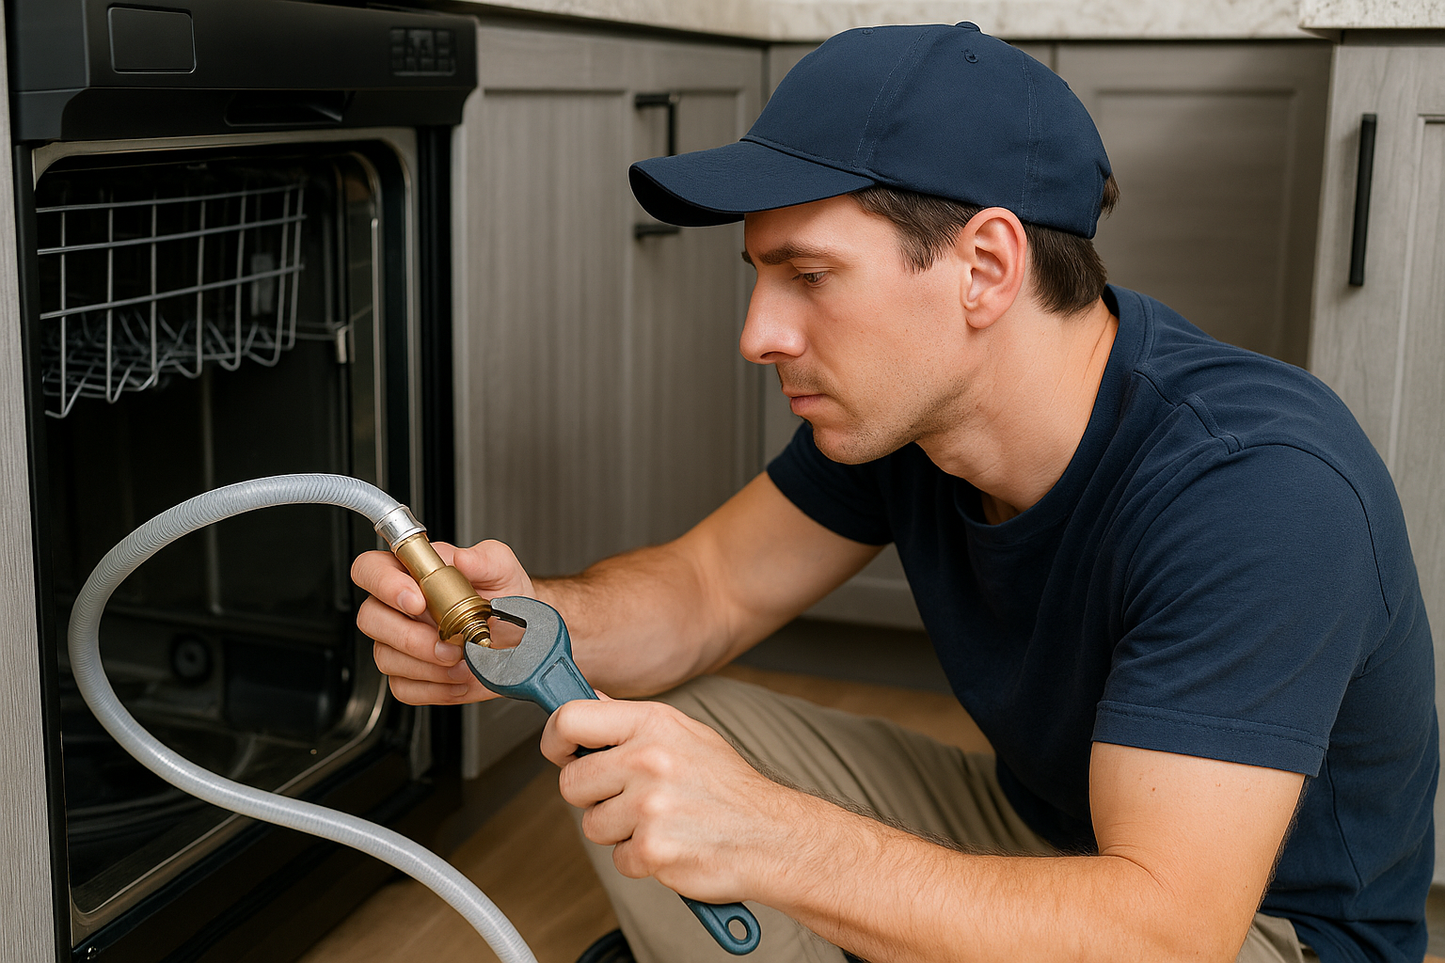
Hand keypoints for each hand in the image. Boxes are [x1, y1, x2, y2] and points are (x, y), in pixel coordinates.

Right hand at [351, 539, 535, 704]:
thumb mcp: (502, 569)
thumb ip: (484, 558)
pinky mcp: (409, 676)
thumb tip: (462, 559)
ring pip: (385, 657)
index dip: (384, 583)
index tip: (417, 600)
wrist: (519, 637)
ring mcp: (398, 644)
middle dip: (409, 635)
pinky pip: (403, 687)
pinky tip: (459, 678)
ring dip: (427, 665)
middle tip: (447, 642)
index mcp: (412, 573)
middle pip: (370, 618)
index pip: (370, 568)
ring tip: (462, 661)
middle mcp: (398, 608)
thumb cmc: (503, 597)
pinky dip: (435, 687)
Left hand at [542, 697, 791, 903]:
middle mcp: (648, 759)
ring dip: (618, 831)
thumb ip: (631, 721)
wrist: (772, 835)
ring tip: (658, 821)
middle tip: (628, 798)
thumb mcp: (685, 734)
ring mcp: (649, 806)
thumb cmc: (728, 787)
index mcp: (653, 724)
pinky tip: (670, 844)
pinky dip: (639, 859)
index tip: (562, 753)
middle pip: (571, 782)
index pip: (570, 718)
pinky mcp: (652, 849)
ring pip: (592, 825)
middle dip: (593, 796)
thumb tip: (588, 700)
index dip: (555, 739)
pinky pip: (617, 859)